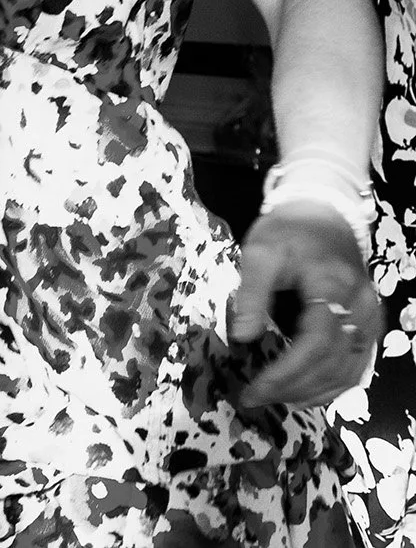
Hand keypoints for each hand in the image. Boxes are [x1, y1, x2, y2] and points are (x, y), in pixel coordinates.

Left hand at [230, 204, 382, 407]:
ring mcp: (371, 318)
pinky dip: (333, 386)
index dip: (287, 373)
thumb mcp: (260, 252)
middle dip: (294, 388)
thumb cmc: (287, 231)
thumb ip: (251, 293)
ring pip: (351, 371)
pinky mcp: (371, 325)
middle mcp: (362, 308)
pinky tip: (305, 393)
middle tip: (255, 398)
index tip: (255, 389)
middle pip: (334, 363)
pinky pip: (358, 365)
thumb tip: (242, 336)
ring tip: (275, 400)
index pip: (316, 343)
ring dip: (314, 393)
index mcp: (333, 287)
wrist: (324, 214)